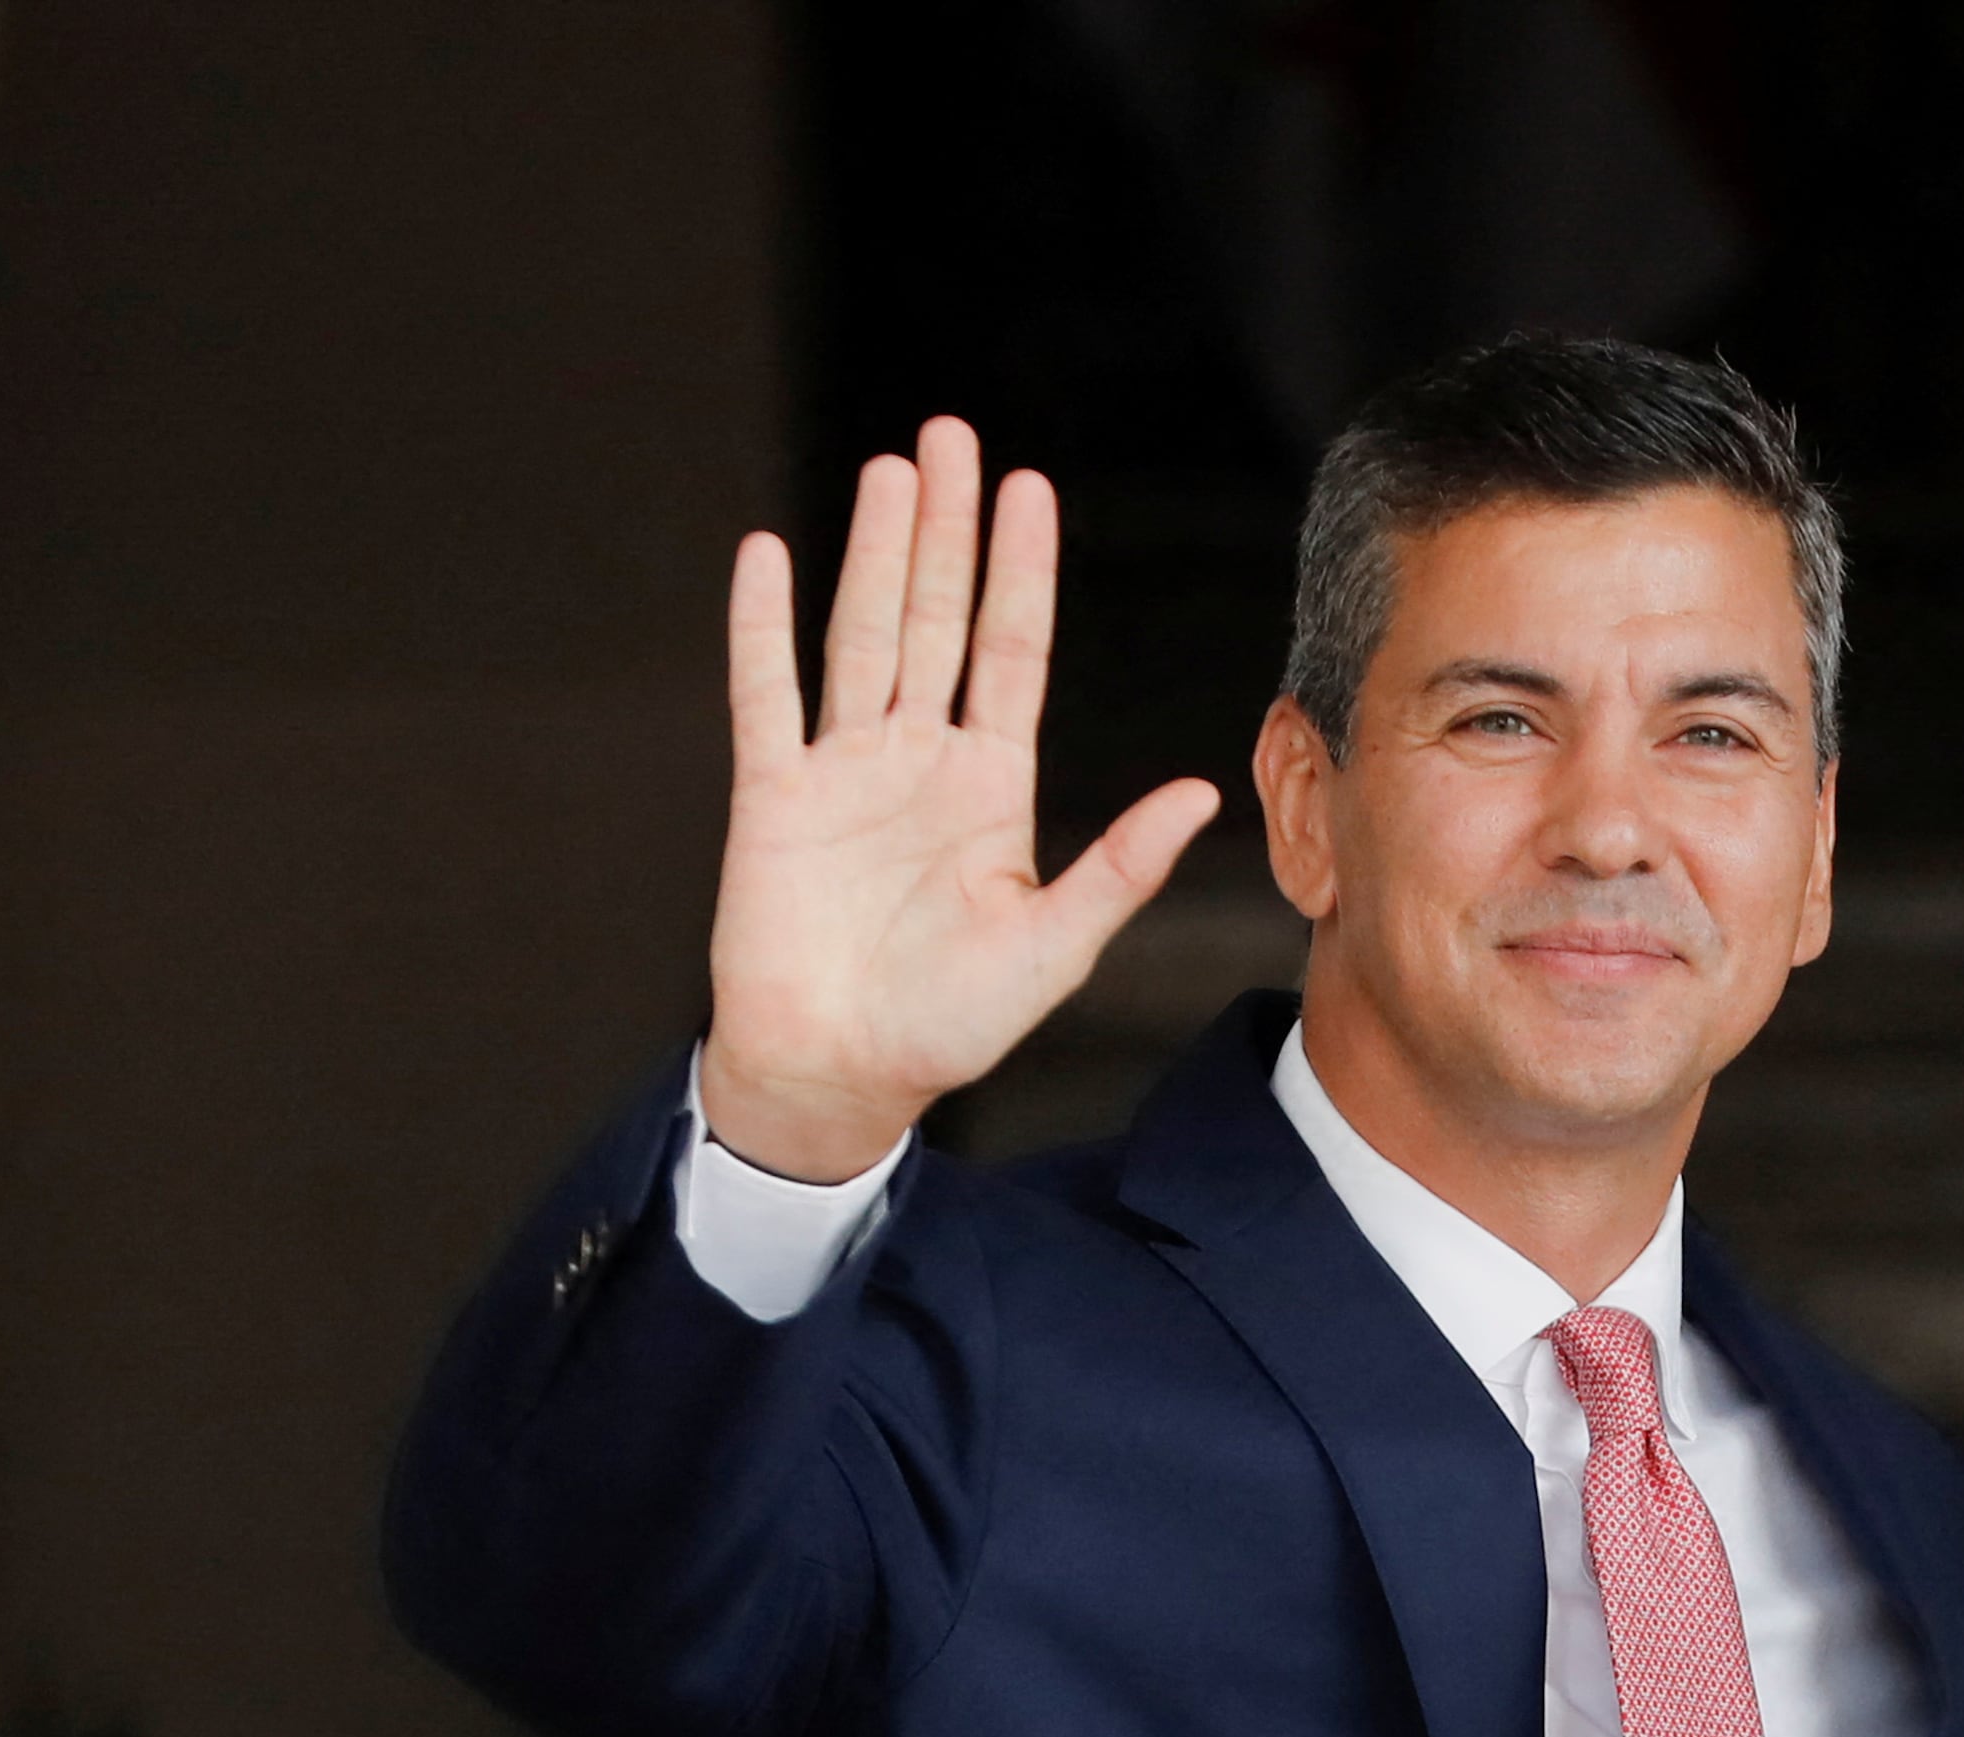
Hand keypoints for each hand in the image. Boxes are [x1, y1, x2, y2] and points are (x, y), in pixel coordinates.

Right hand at [698, 418, 1219, 1182]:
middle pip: (936, 618)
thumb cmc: (952, 1022)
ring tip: (889, 471)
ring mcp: (843, 770)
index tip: (1028, 489)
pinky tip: (767, 553)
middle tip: (950, 436)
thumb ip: (1121, 865)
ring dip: (874, 553)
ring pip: (860, 633)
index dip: (1021, 569)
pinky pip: (765, 694)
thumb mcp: (1056, 943)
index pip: (1012, 651)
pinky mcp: (772, 796)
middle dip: (947, 529)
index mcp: (991, 786)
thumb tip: (1201, 793)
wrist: (846, 1073)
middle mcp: (919, 760)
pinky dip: (762, 626)